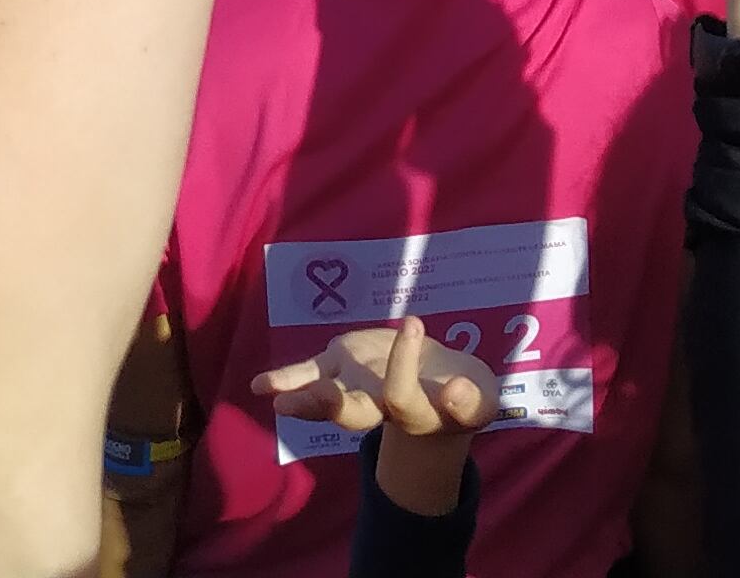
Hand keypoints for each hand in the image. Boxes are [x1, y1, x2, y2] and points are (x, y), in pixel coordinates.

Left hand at [251, 318, 494, 520]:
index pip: (402, 398)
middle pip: (355, 414)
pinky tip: (260, 386)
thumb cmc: (464, 392)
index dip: (404, 372)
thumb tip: (457, 389)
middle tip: (318, 399)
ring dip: (304, 399)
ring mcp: (355, 388)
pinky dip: (286, 379)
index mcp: (414, 414)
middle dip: (335, 407)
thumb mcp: (479, 397)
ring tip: (279, 401)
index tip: (413, 325)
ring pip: (327, 398)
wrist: (443, 386)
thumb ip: (469, 399)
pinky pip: (310, 372)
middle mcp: (379, 406)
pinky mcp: (340, 365)